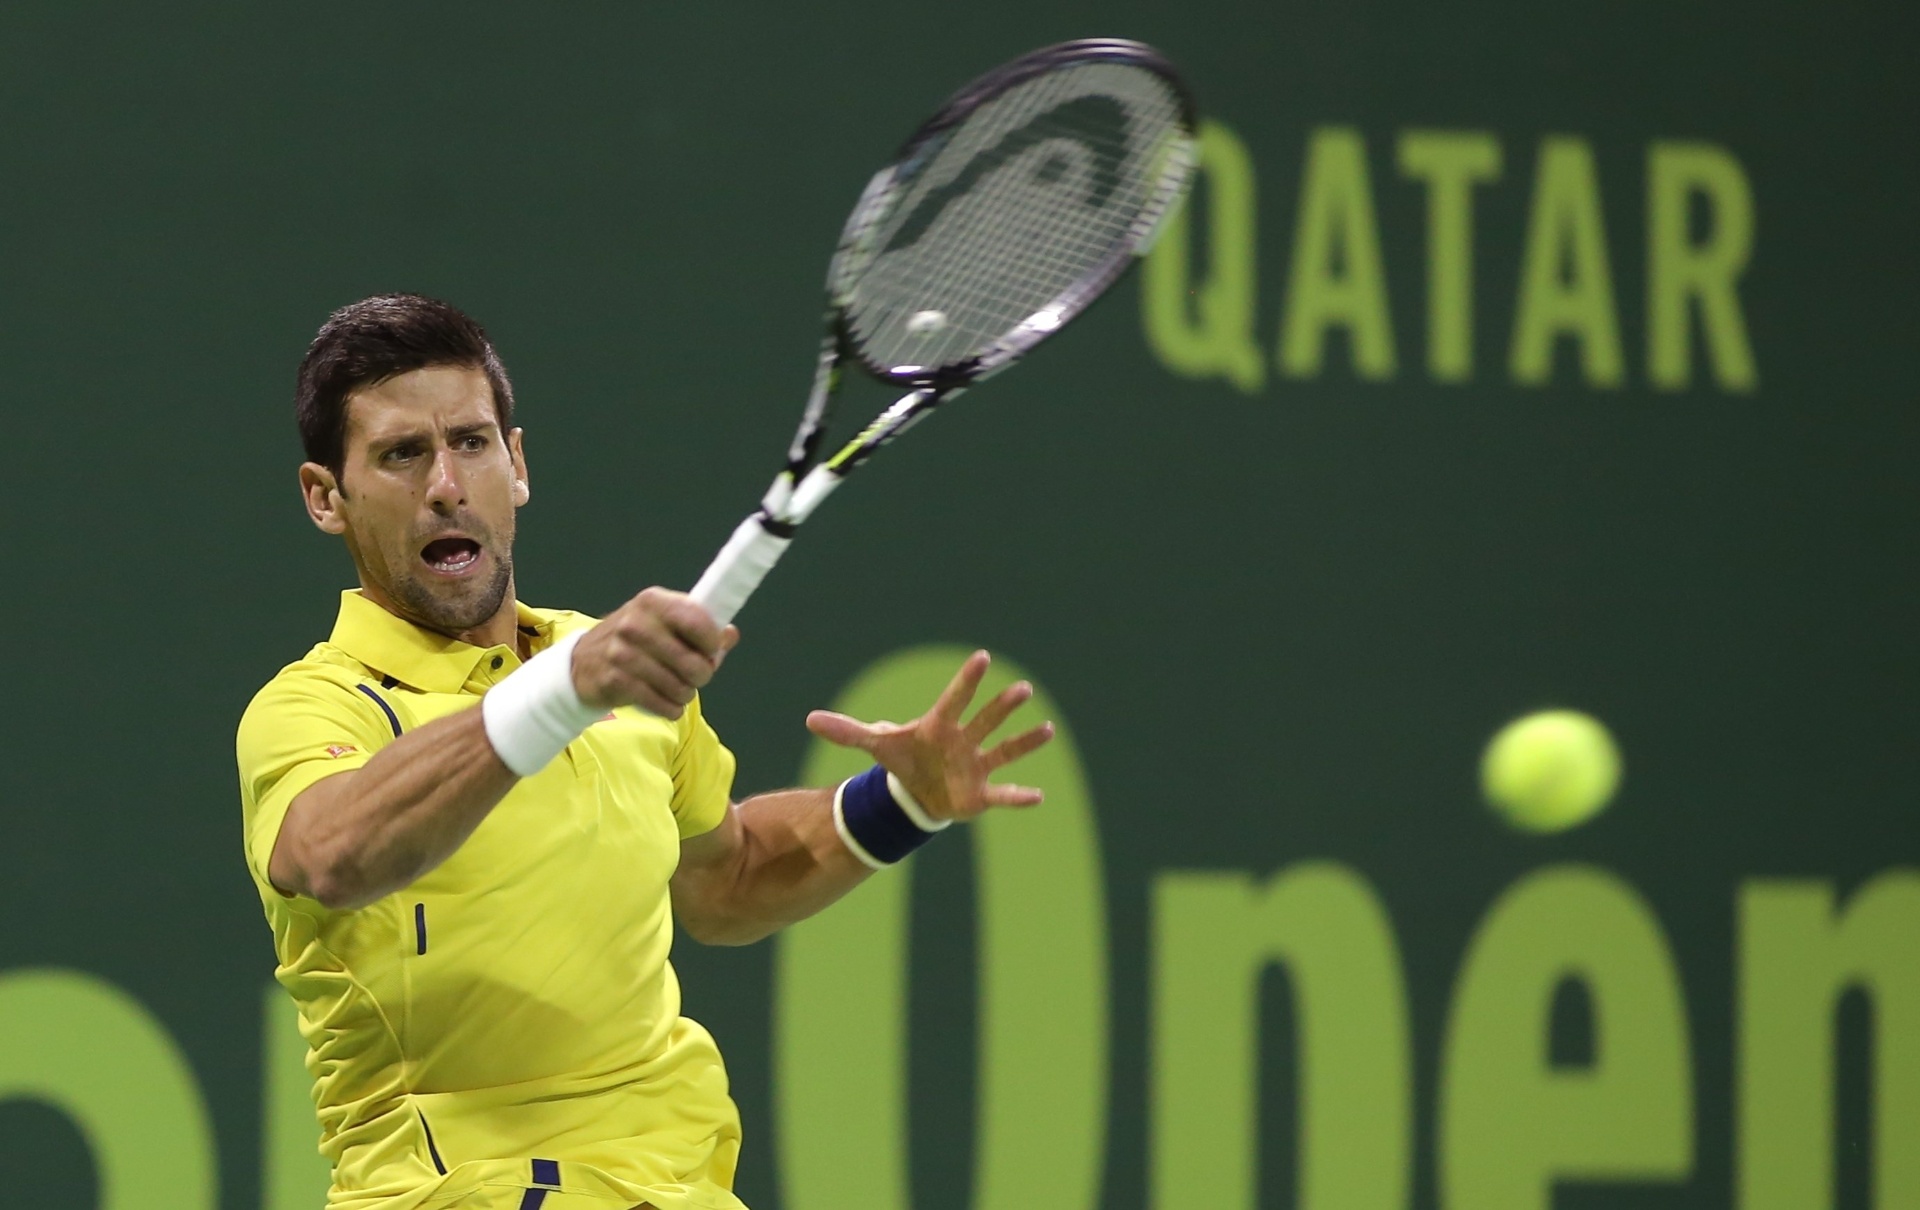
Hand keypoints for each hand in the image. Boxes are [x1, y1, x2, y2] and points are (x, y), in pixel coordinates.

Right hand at [571, 587, 739, 718]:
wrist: (583, 662)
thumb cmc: (635, 642)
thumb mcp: (664, 624)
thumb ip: (700, 628)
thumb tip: (729, 635)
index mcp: (653, 602)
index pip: (698, 621)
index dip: (712, 643)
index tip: (710, 651)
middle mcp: (636, 623)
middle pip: (693, 663)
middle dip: (702, 675)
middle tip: (694, 676)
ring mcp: (623, 652)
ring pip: (680, 687)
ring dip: (685, 695)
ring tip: (678, 690)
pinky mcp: (616, 680)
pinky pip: (662, 704)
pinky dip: (670, 709)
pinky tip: (666, 703)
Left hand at [805, 650, 1054, 822]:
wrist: (916, 792)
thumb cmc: (903, 760)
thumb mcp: (876, 745)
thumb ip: (848, 732)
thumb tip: (810, 719)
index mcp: (940, 725)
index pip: (955, 698)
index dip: (967, 680)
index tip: (982, 657)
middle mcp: (964, 740)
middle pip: (985, 720)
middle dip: (1003, 706)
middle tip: (1023, 688)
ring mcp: (975, 765)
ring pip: (1003, 750)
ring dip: (1024, 742)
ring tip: (1047, 729)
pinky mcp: (980, 793)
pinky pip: (1003, 794)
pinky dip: (1019, 797)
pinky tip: (1038, 797)